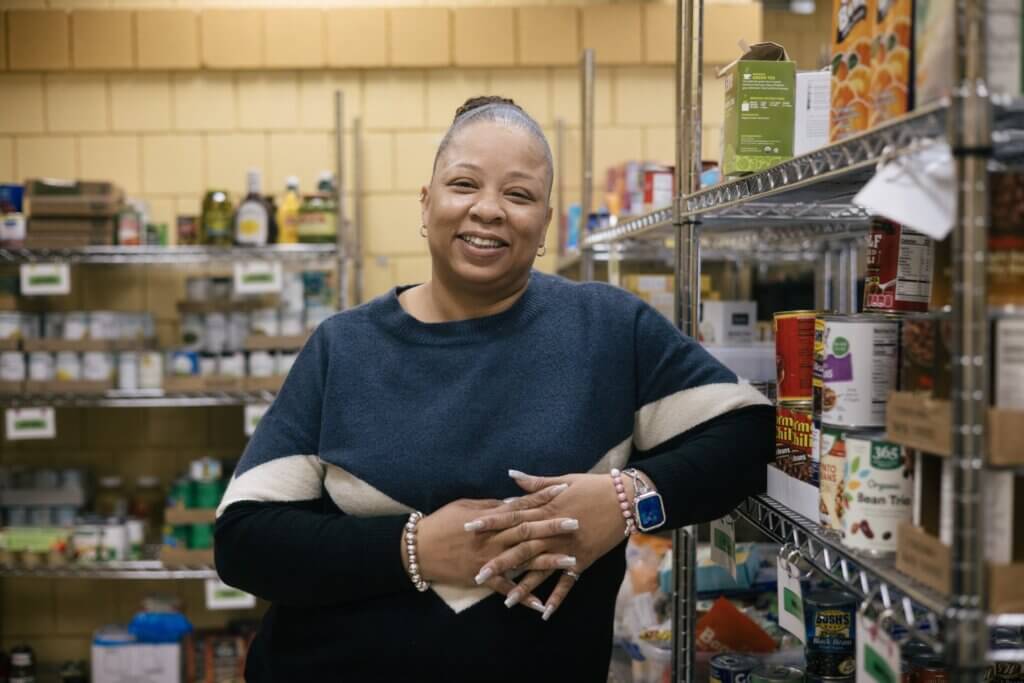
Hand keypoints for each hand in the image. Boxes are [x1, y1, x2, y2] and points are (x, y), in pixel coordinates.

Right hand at [408, 483, 579, 612]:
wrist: (417, 549)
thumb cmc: (441, 523)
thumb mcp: (465, 506)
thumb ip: (490, 505)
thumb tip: (512, 500)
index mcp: (490, 518)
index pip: (521, 504)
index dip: (542, 497)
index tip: (563, 489)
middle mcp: (492, 538)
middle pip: (527, 530)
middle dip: (552, 526)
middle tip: (576, 522)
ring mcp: (488, 559)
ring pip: (523, 559)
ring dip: (547, 561)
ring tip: (571, 560)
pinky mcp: (481, 578)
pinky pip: (506, 588)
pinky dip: (523, 596)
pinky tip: (542, 604)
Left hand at [466, 469, 647, 619]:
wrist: (627, 500)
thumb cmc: (593, 486)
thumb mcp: (564, 480)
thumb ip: (536, 483)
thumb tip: (511, 475)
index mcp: (547, 509)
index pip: (513, 516)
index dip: (490, 521)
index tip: (469, 528)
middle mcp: (554, 531)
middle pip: (521, 547)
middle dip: (499, 561)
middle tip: (478, 574)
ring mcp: (568, 548)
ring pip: (541, 569)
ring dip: (524, 585)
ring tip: (504, 600)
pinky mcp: (583, 560)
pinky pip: (568, 582)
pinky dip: (557, 597)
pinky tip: (544, 612)